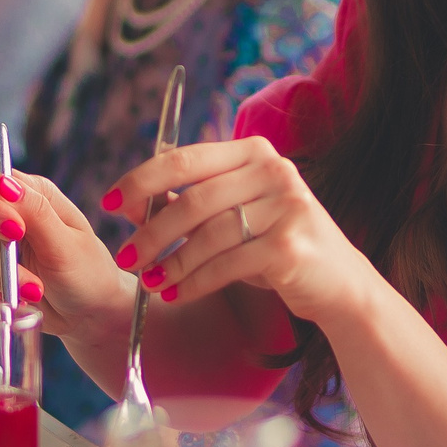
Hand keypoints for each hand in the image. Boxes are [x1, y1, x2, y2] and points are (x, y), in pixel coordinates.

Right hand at [0, 164, 130, 346]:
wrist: (87, 315)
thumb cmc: (87, 275)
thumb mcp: (68, 245)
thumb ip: (36, 212)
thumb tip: (4, 182)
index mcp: (29, 194)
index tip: (13, 234)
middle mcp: (2, 212)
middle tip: (31, 286)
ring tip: (29, 296)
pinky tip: (12, 299)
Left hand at [108, 137, 391, 331]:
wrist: (337, 284)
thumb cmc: (275, 246)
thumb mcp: (234, 215)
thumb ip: (189, 202)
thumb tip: (130, 201)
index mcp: (254, 152)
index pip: (184, 158)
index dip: (141, 180)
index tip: (110, 203)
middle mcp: (274, 170)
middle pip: (194, 198)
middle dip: (152, 231)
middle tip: (127, 257)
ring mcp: (287, 205)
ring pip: (209, 234)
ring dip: (172, 262)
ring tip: (151, 282)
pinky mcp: (291, 244)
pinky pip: (227, 263)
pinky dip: (194, 281)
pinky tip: (175, 293)